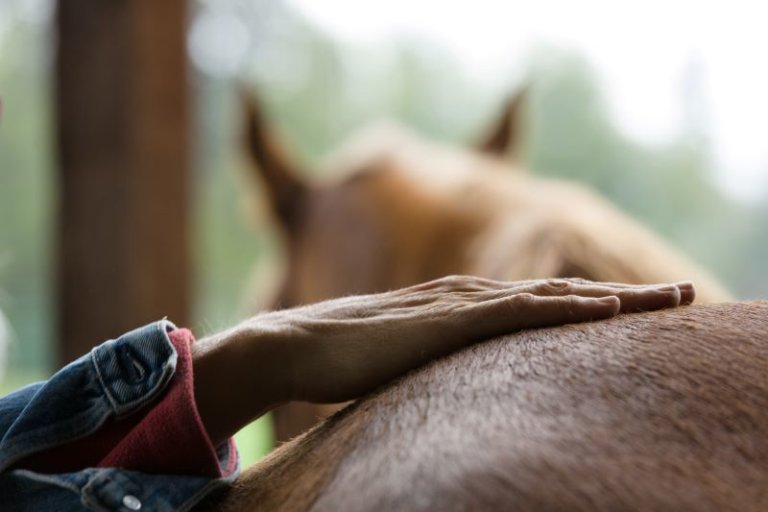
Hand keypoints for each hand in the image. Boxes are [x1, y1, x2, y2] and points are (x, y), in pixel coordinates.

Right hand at [193, 276, 692, 443]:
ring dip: (617, 298)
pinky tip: (609, 313)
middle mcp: (470, 296)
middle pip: (564, 293)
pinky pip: (523, 312)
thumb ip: (436, 360)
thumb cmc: (344, 359)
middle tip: (684, 296)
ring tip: (671, 300)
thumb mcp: (405, 360)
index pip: (542, 302)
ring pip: (556, 297)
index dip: (595, 304)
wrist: (297, 345)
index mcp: (461, 305)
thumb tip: (452, 379)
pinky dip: (570, 310)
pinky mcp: (449, 319)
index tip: (640, 311)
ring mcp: (461, 303)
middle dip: (627, 296)